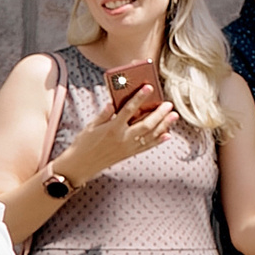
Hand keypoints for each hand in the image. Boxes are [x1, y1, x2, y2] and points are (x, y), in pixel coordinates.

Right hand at [51, 85, 178, 185]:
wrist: (80, 165)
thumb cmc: (83, 144)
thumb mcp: (91, 126)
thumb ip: (104, 114)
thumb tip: (114, 101)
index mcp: (112, 128)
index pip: (128, 110)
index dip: (139, 98)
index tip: (148, 88)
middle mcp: (122, 138)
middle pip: (145, 124)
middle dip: (159, 114)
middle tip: (168, 104)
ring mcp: (128, 147)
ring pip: (150, 135)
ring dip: (164, 125)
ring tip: (174, 116)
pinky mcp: (129, 154)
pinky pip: (147, 147)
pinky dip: (158, 141)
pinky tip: (167, 135)